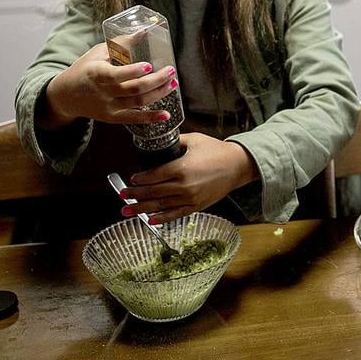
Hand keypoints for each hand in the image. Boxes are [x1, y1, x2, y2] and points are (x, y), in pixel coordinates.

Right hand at [41, 42, 176, 129]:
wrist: (66, 95)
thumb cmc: (85, 69)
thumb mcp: (98, 53)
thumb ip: (121, 44)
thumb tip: (144, 31)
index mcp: (96, 73)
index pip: (115, 75)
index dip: (133, 72)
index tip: (148, 66)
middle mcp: (102, 92)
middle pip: (133, 89)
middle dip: (155, 81)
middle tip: (171, 71)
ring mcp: (108, 107)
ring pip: (137, 102)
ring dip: (158, 94)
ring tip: (173, 84)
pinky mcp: (112, 118)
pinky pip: (134, 119)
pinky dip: (151, 118)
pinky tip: (166, 115)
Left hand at [122, 133, 260, 223]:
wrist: (238, 165)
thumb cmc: (217, 151)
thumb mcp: (194, 139)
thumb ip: (175, 141)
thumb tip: (159, 142)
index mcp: (181, 168)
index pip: (153, 176)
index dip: (139, 179)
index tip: (131, 179)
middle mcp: (184, 186)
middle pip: (152, 193)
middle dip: (135, 195)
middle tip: (122, 196)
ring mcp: (190, 198)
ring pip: (160, 206)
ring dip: (142, 209)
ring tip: (127, 211)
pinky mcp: (197, 206)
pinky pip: (175, 215)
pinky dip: (161, 219)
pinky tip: (150, 220)